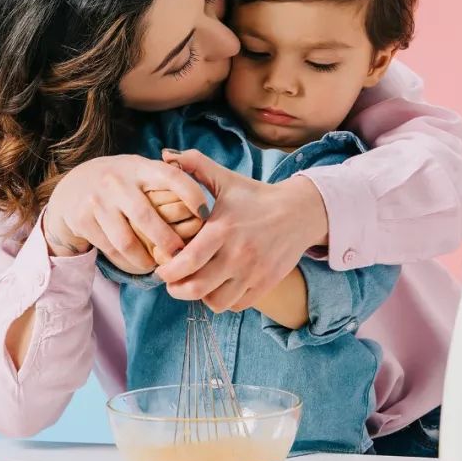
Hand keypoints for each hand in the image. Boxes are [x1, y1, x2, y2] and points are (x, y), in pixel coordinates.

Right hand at [43, 155, 208, 273]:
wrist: (72, 188)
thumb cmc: (121, 183)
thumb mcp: (140, 171)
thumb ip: (167, 180)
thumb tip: (204, 203)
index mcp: (138, 167)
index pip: (171, 176)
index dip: (191, 195)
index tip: (205, 215)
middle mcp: (116, 181)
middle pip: (147, 217)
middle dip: (168, 241)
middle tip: (183, 256)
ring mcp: (97, 201)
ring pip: (127, 241)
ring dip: (147, 259)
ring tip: (160, 265)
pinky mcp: (82, 220)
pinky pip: (111, 250)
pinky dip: (129, 263)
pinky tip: (140, 266)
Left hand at [155, 148, 328, 312]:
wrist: (299, 212)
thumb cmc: (254, 196)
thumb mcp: (225, 178)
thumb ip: (194, 165)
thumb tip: (165, 155)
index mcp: (223, 229)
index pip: (186, 261)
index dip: (167, 270)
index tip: (162, 267)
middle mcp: (238, 254)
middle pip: (196, 288)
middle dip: (177, 289)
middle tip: (172, 282)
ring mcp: (253, 272)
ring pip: (215, 302)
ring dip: (200, 297)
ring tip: (196, 283)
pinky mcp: (266, 283)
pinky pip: (236, 305)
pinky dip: (223, 300)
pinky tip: (219, 286)